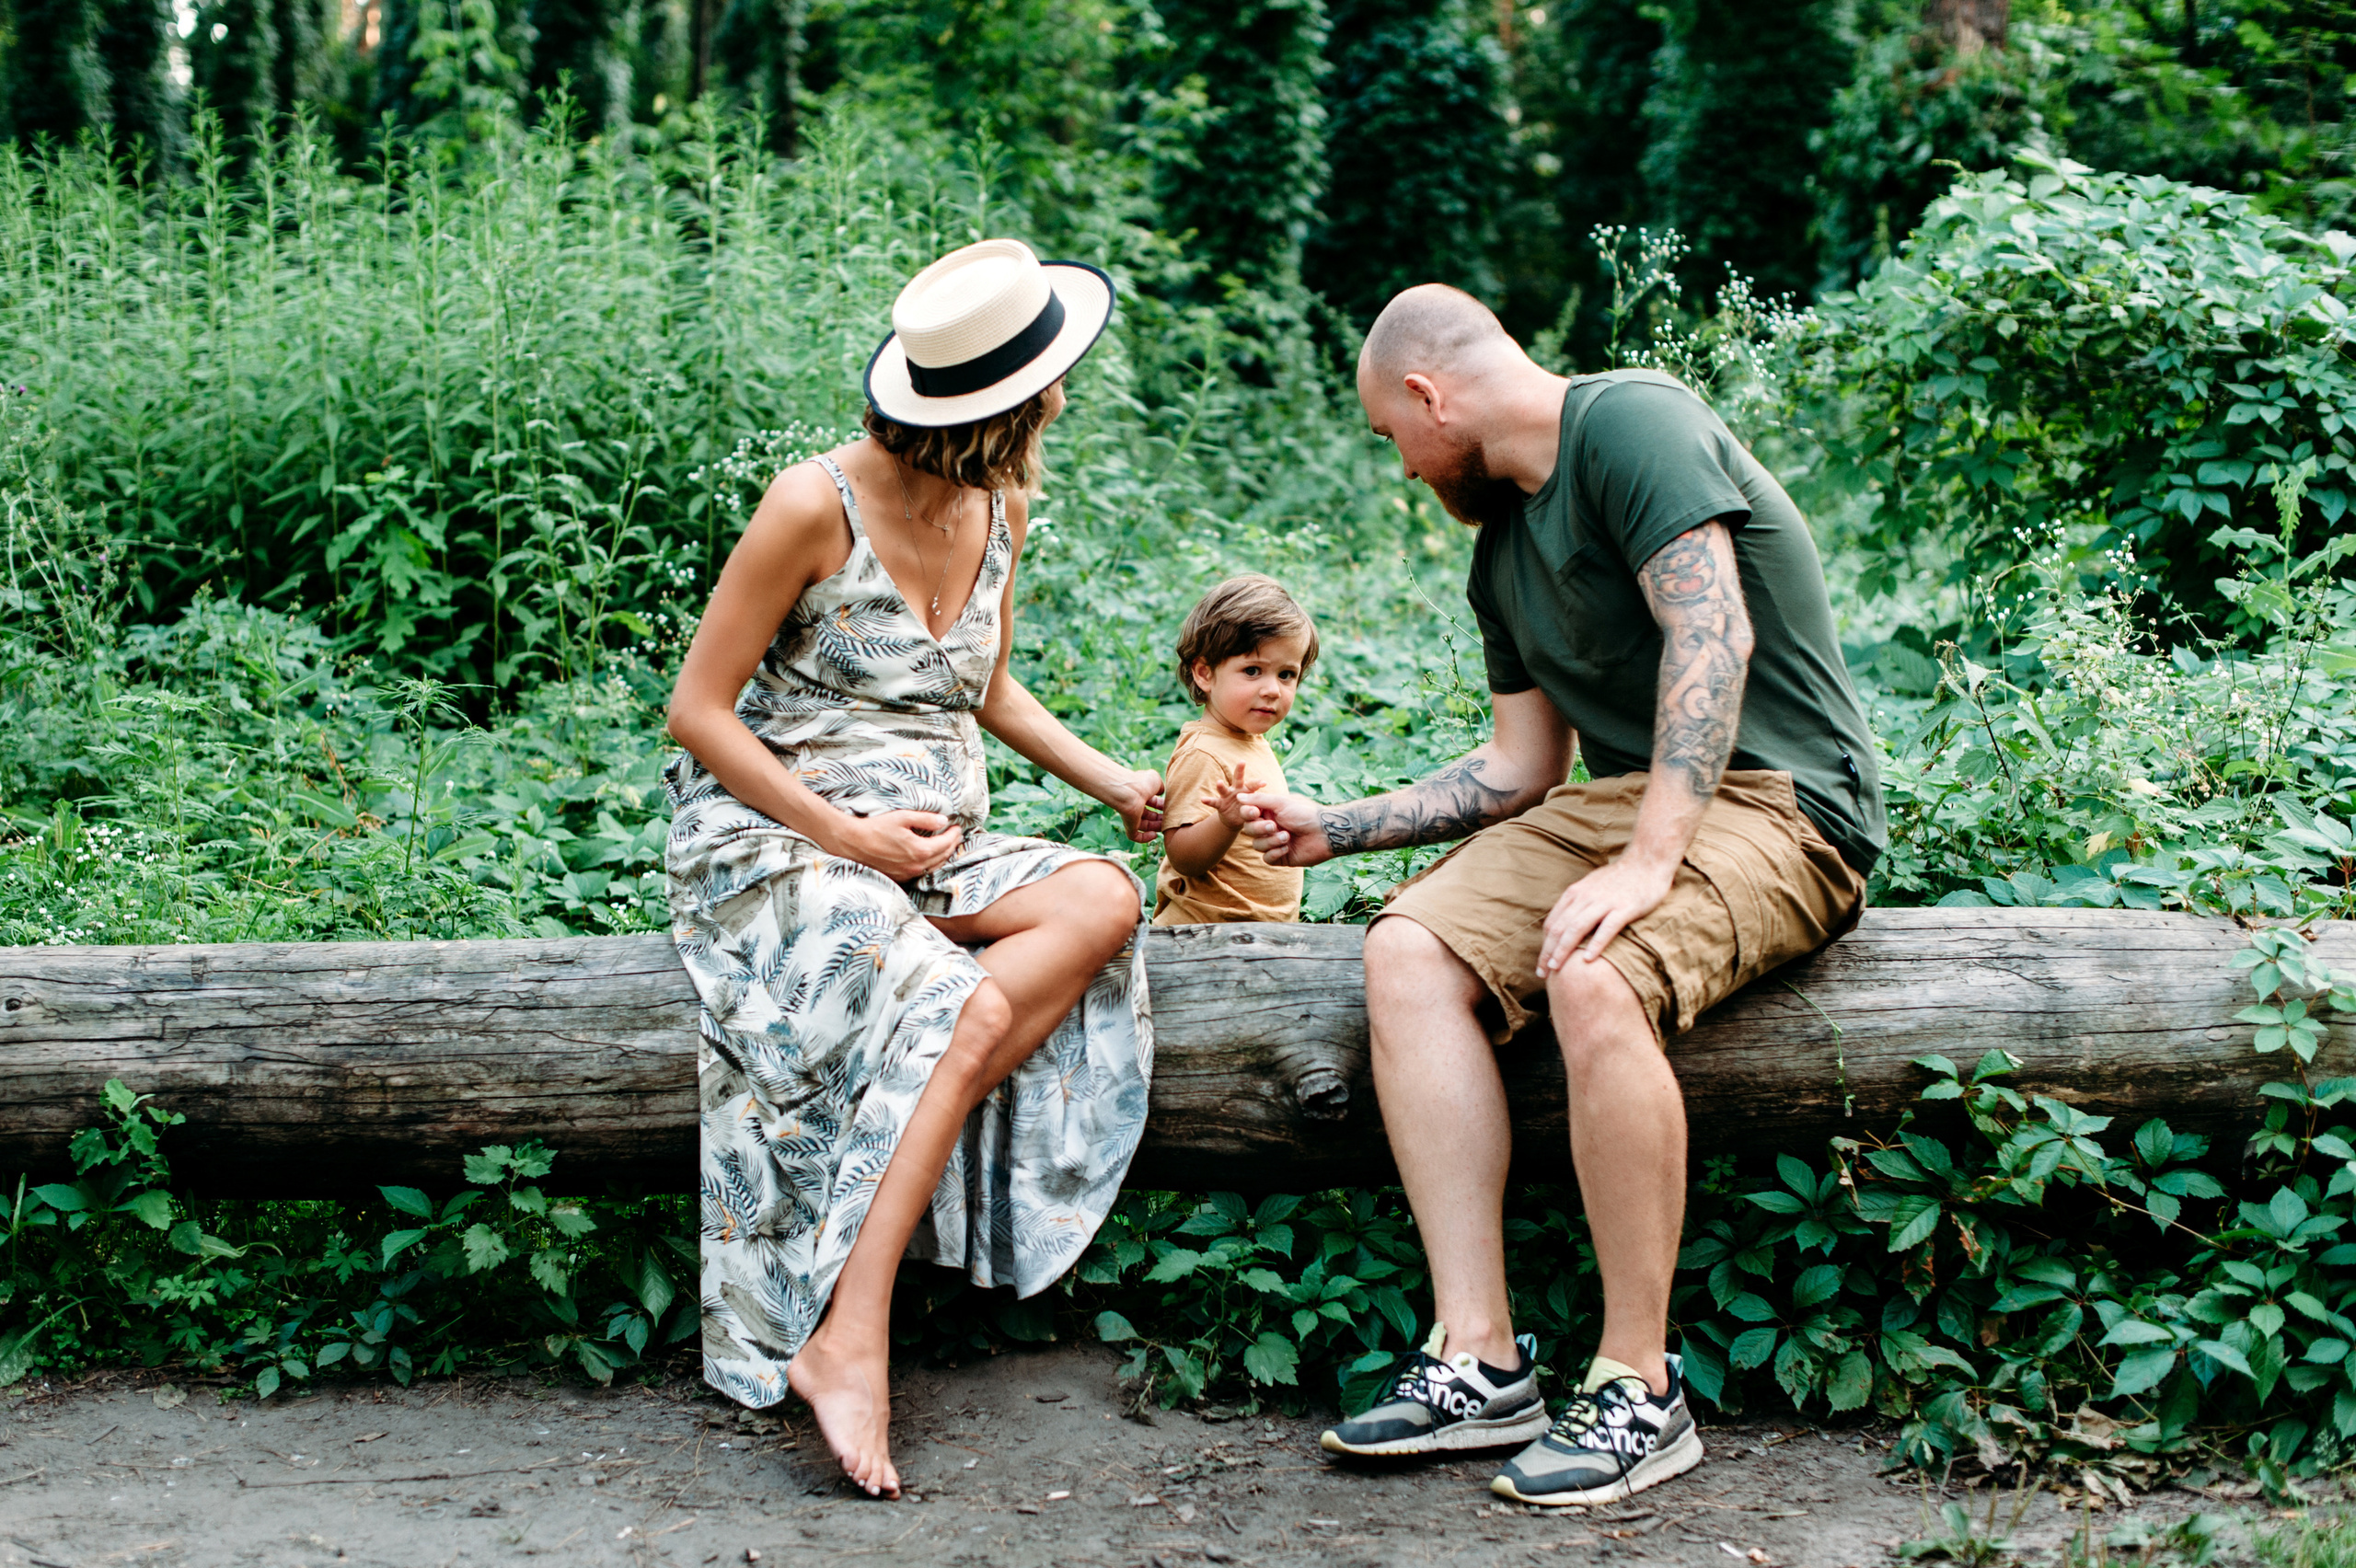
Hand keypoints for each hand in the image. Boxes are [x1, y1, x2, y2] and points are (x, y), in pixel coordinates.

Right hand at [826, 810, 965, 881]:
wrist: (853, 843)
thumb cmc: (876, 828)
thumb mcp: (903, 817)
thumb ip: (926, 819)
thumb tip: (943, 821)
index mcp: (920, 850)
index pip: (946, 843)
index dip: (954, 834)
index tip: (957, 827)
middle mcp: (916, 866)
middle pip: (943, 856)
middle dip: (952, 845)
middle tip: (956, 835)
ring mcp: (908, 874)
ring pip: (934, 867)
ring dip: (943, 856)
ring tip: (947, 845)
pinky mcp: (899, 878)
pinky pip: (921, 873)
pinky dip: (930, 864)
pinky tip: (929, 857)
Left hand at [1110, 768, 1166, 842]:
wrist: (1128, 791)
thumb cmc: (1141, 783)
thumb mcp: (1155, 780)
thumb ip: (1159, 786)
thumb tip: (1161, 792)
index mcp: (1141, 793)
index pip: (1153, 803)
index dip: (1163, 806)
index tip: (1172, 809)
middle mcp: (1135, 804)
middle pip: (1150, 815)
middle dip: (1161, 819)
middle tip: (1171, 820)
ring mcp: (1131, 815)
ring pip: (1144, 826)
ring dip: (1156, 828)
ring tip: (1166, 828)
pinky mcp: (1128, 825)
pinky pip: (1135, 836)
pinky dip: (1145, 838)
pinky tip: (1154, 835)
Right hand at [1203, 763, 1264, 829]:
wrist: (1236, 819)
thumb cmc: (1248, 810)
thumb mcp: (1255, 809)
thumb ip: (1257, 808)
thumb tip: (1262, 811)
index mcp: (1247, 790)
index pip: (1252, 785)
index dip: (1257, 783)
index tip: (1264, 783)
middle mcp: (1237, 790)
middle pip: (1238, 778)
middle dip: (1240, 770)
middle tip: (1242, 762)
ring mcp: (1227, 796)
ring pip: (1224, 789)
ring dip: (1221, 786)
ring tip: (1219, 782)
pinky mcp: (1220, 804)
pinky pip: (1213, 802)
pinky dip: (1208, 800)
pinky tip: (1203, 799)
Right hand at [1235, 789, 1333, 867]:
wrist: (1325, 832)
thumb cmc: (1305, 813)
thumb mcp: (1281, 802)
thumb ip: (1259, 800)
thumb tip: (1239, 797)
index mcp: (1269, 812)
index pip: (1247, 814)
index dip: (1248, 814)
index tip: (1255, 813)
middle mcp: (1270, 826)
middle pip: (1249, 830)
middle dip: (1260, 829)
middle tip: (1274, 826)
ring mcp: (1275, 842)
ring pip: (1257, 845)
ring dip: (1270, 841)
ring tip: (1287, 837)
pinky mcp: (1281, 856)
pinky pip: (1267, 858)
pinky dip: (1274, 853)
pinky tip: (1287, 848)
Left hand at [1535, 854, 1676, 976]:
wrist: (1647, 861)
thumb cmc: (1619, 878)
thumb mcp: (1591, 887)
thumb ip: (1577, 904)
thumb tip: (1564, 925)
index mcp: (1575, 894)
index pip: (1552, 923)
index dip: (1544, 946)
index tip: (1542, 964)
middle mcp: (1585, 897)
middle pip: (1560, 928)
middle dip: (1548, 952)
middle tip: (1543, 973)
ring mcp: (1605, 902)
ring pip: (1577, 928)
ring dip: (1564, 950)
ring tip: (1557, 968)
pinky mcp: (1625, 907)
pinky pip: (1607, 927)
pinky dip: (1596, 943)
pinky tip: (1588, 959)